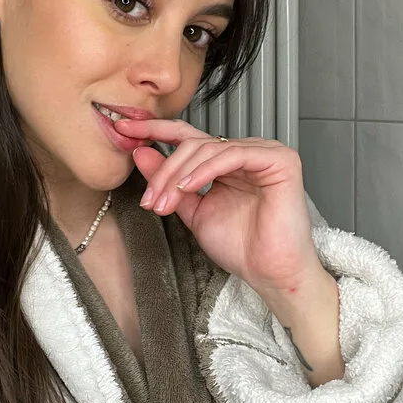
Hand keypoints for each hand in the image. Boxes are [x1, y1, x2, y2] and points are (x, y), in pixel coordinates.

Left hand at [114, 117, 325, 297]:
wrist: (270, 273)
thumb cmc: (240, 247)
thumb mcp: (192, 210)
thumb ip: (169, 182)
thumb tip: (140, 153)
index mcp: (226, 161)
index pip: (187, 136)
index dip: (154, 130)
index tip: (123, 129)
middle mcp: (246, 151)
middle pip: (193, 144)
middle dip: (165, 171)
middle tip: (149, 199)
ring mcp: (265, 152)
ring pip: (208, 148)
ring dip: (178, 175)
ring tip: (164, 202)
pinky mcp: (280, 159)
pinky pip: (232, 154)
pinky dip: (205, 170)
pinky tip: (188, 187)